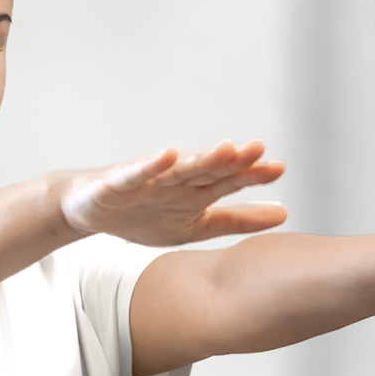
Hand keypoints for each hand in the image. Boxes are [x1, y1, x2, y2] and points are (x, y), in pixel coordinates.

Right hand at [58, 141, 288, 247]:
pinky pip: (138, 172)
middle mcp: (177, 180)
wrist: (89, 211)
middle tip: (259, 150)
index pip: (229, 182)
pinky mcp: (120, 182)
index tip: (279, 169)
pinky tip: (169, 154)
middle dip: (233, 161)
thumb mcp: (195, 226)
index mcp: (195, 191)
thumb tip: (285, 214)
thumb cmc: (145, 215)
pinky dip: (152, 165)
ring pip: (180, 168)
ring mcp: (149, 178)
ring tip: (226, 149)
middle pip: (209, 170)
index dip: (252, 175)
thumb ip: (237, 220)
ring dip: (202, 158)